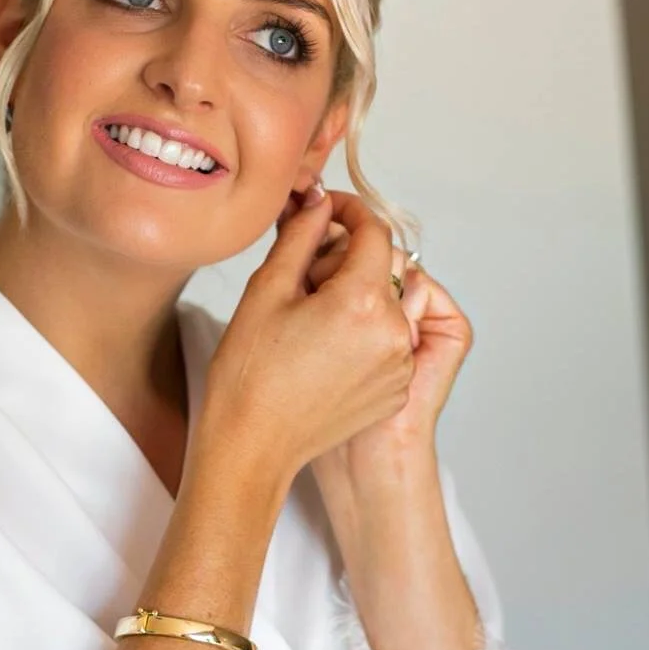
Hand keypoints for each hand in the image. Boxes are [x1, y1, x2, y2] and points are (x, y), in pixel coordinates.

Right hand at [197, 188, 416, 494]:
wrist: (253, 445)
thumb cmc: (250, 375)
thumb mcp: (267, 290)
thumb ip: (301, 237)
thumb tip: (320, 204)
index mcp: (361, 302)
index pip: (374, 231)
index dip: (350, 211)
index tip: (328, 210)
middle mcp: (392, 332)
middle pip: (385, 267)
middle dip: (351, 258)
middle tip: (306, 273)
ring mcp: (398, 365)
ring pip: (389, 304)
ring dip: (359, 296)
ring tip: (313, 316)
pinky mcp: (396, 390)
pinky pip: (391, 340)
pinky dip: (366, 332)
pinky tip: (326, 347)